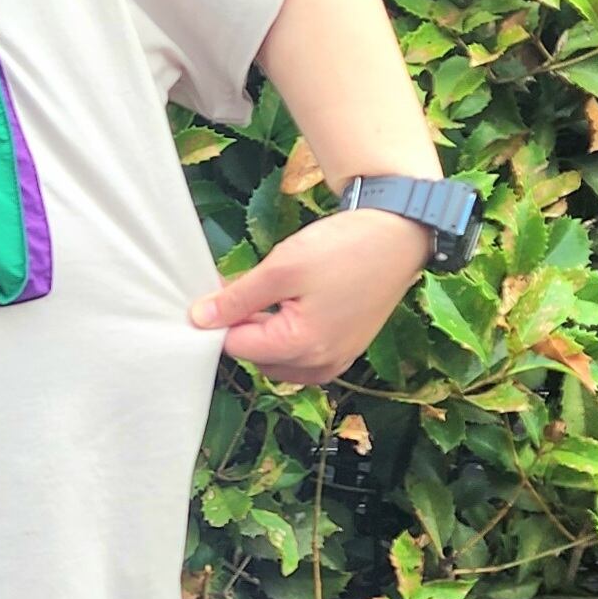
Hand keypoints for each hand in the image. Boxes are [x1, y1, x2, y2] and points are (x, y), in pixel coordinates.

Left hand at [188, 208, 432, 384]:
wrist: (397, 234)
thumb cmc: (344, 248)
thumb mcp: (281, 268)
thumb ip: (238, 299)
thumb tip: (200, 320)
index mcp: (302, 347)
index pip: (237, 347)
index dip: (221, 319)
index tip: (220, 291)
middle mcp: (321, 364)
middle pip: (257, 356)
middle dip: (244, 325)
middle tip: (248, 286)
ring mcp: (337, 360)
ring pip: (278, 358)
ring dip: (266, 330)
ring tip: (273, 292)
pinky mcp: (346, 349)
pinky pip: (303, 354)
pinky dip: (288, 334)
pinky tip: (292, 303)